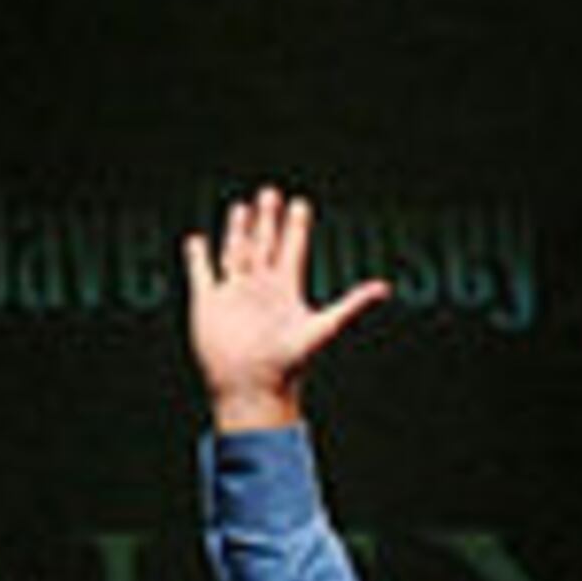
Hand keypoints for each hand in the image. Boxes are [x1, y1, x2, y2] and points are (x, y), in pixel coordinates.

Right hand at [181, 184, 390, 430]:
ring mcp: (234, 293)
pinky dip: (198, 257)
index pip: (292, 248)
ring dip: (237, 231)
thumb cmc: (287, 363)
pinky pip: (202, 273)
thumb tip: (384, 288)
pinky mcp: (208, 303)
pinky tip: (197, 241)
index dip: (296, 226)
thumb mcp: (323, 328)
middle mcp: (260, 287)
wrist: (252, 387)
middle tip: (270, 193)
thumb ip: (351, 305)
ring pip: (235, 253)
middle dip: (267, 220)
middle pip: (265, 244)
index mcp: (286, 289)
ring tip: (240, 208)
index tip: (300, 203)